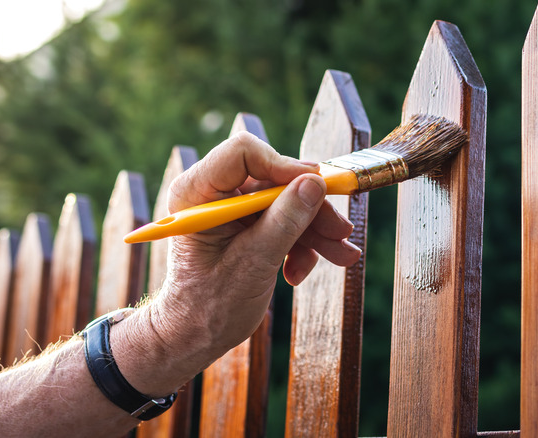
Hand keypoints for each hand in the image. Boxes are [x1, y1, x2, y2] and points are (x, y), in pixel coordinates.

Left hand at [114, 132, 360, 395]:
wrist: (196, 336)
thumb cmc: (209, 305)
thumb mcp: (253, 263)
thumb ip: (285, 221)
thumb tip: (315, 183)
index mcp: (197, 192)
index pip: (244, 153)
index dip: (284, 166)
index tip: (318, 187)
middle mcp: (213, 193)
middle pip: (274, 180)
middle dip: (310, 208)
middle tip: (341, 231)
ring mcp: (231, 208)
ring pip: (285, 201)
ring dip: (314, 230)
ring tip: (341, 256)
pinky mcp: (246, 224)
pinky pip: (283, 220)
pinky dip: (300, 244)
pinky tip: (300, 271)